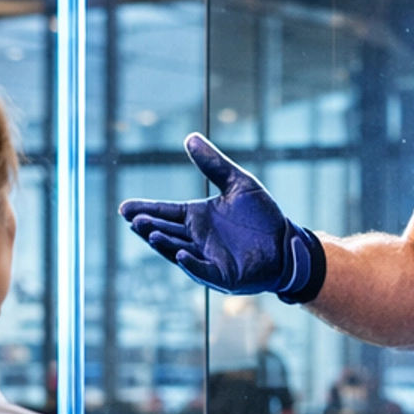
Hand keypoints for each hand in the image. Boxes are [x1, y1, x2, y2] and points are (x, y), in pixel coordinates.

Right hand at [120, 134, 321, 299]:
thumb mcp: (238, 183)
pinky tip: (180, 254)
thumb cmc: (263, 216)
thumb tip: (189, 137)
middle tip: (133, 219)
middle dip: (148, 226)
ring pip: (178, 250)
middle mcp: (197, 239)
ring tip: (149, 232)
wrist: (288, 243)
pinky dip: (190, 263)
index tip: (125, 207)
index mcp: (196, 218)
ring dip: (164, 243)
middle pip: (166, 231)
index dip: (145, 209)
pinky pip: (202, 270)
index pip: (165, 212)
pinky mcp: (223, 275)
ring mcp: (208, 258)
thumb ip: (214, 165)